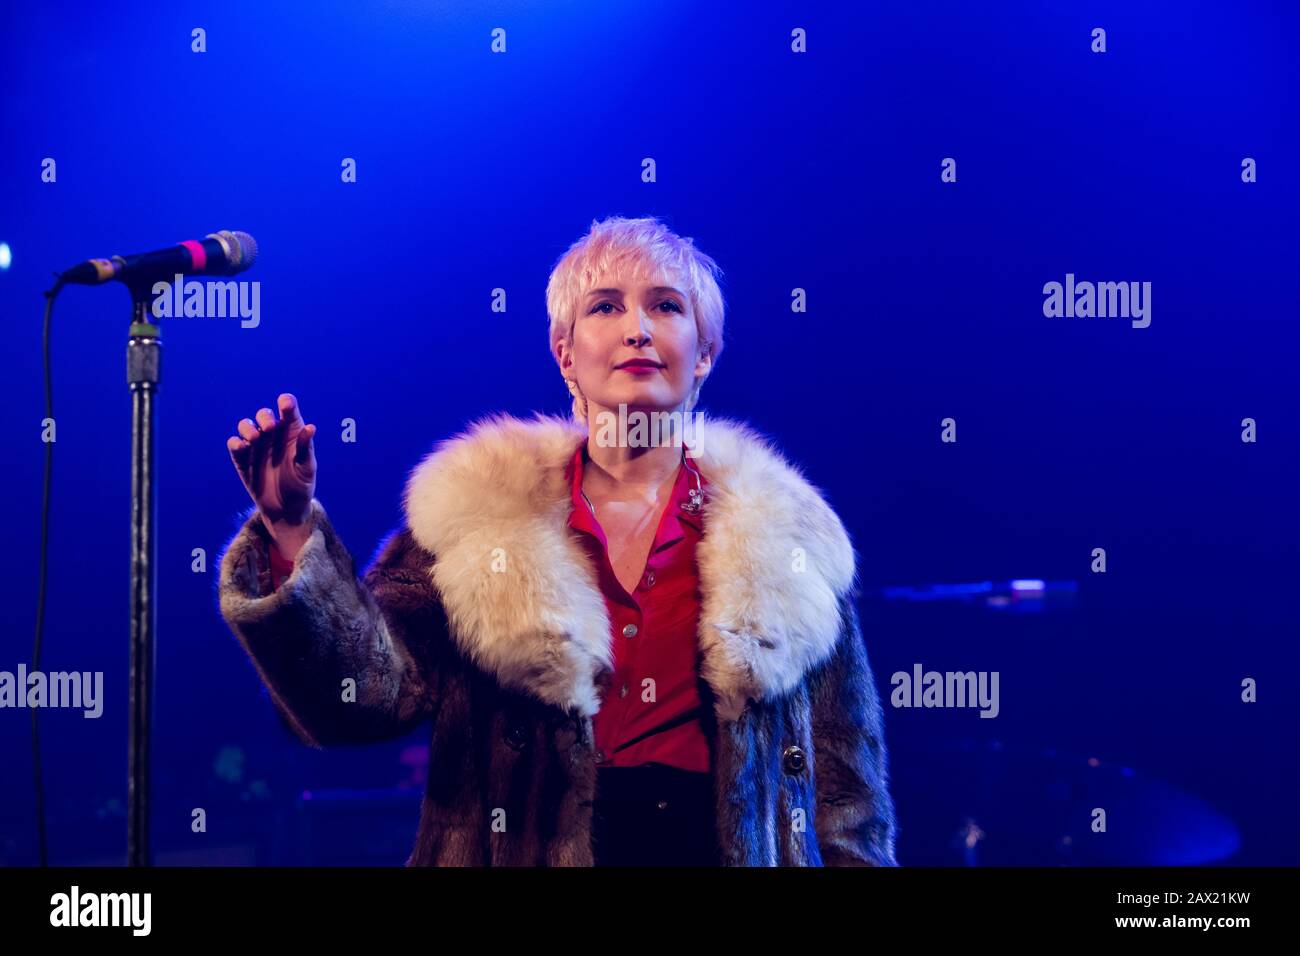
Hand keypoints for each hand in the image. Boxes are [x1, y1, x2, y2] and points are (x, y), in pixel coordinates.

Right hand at [228, 393, 316, 557]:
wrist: (285, 509)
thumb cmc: (301, 485)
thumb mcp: (307, 468)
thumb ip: (305, 448)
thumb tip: (310, 428)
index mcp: (292, 432)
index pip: (288, 410)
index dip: (286, 403)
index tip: (285, 403)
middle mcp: (273, 435)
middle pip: (264, 415)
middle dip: (265, 417)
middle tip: (269, 428)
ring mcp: (256, 445)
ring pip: (246, 425)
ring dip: (248, 428)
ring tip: (255, 439)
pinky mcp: (242, 458)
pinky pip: (234, 444)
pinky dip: (236, 443)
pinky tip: (242, 447)